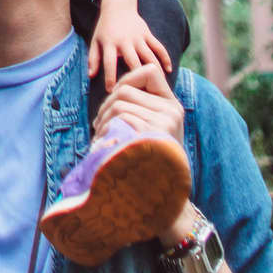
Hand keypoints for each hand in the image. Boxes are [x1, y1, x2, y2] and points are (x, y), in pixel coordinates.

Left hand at [88, 0, 171, 92]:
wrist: (118, 6)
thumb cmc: (105, 28)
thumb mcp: (95, 41)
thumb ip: (93, 58)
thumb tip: (90, 76)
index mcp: (110, 43)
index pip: (109, 63)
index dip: (110, 77)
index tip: (111, 91)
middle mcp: (125, 41)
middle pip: (133, 61)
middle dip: (136, 78)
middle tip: (140, 95)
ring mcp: (138, 37)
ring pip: (149, 56)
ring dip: (154, 71)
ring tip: (159, 87)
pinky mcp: (148, 34)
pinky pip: (159, 46)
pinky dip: (165, 57)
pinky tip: (169, 70)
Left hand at [92, 63, 193, 244]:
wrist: (167, 201)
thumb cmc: (151, 164)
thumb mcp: (154, 132)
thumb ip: (143, 110)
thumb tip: (114, 90)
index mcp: (173, 106)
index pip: (150, 72)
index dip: (128, 79)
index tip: (116, 97)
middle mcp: (172, 111)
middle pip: (126, 90)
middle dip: (106, 104)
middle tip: (99, 124)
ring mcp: (164, 122)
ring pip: (120, 104)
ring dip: (103, 119)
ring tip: (100, 136)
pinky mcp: (154, 134)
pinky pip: (121, 119)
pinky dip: (106, 130)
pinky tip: (103, 144)